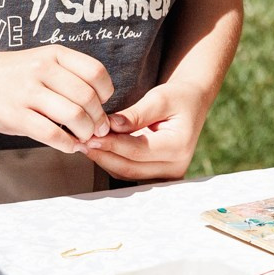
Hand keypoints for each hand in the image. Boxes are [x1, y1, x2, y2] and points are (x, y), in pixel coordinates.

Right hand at [0, 45, 115, 151]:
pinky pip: (51, 134)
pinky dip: (67, 144)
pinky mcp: (15, 116)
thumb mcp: (43, 61)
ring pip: (73, 116)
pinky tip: (69, 145)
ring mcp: (27, 92)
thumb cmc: (14, 74)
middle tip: (98, 128)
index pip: (95, 72)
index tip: (102, 103)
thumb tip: (101, 106)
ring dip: (85, 133)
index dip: (106, 93)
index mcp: (53, 54)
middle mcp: (42, 70)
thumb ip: (69, 77)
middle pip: (87, 97)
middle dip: (99, 119)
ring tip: (84, 137)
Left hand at [82, 74, 215, 182]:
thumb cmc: (177, 97)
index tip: (89, 134)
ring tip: (85, 144)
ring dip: (104, 160)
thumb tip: (109, 125)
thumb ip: (135, 114)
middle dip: (103, 154)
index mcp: (179, 146)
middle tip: (80, 142)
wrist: (192, 104)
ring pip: (127, 175)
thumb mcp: (160, 98)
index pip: (137, 150)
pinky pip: (130, 174)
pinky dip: (112, 162)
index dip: (111, 143)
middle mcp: (176, 167)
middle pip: (130, 168)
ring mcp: (168, 176)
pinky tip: (98, 149)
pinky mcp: (159, 177)